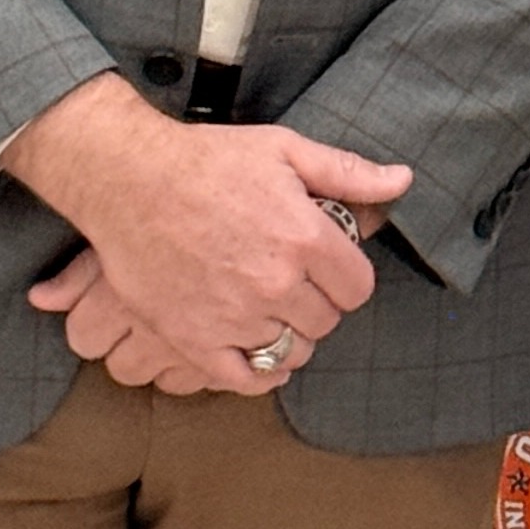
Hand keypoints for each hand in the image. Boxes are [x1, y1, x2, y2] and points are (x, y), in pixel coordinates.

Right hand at [5, 76, 408, 391]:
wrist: (127, 179)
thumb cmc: (207, 160)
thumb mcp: (284, 149)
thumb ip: (347, 171)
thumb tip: (402, 181)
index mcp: (305, 239)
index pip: (358, 288)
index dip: (346, 277)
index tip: (327, 267)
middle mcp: (275, 284)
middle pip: (326, 321)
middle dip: (317, 302)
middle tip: (293, 282)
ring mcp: (234, 317)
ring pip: (291, 351)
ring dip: (288, 334)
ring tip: (269, 309)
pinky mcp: (194, 339)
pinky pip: (245, 379)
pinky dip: (259, 373)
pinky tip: (258, 354)